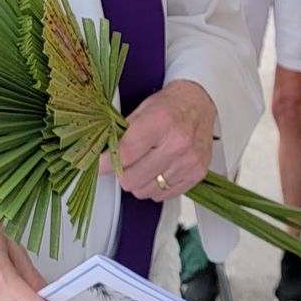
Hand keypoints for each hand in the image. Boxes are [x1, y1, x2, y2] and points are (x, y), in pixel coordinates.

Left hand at [115, 80, 215, 202]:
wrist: (199, 104)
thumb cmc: (170, 105)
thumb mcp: (142, 109)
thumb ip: (122, 134)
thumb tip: (103, 157)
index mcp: (161, 121)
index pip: (125, 154)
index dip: (107, 162)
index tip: (101, 163)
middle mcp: (178, 143)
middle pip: (132, 179)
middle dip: (123, 173)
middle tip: (125, 163)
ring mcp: (189, 161)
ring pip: (145, 191)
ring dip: (140, 181)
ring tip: (145, 164)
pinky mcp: (196, 174)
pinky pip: (163, 196)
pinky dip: (156, 186)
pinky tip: (159, 169)